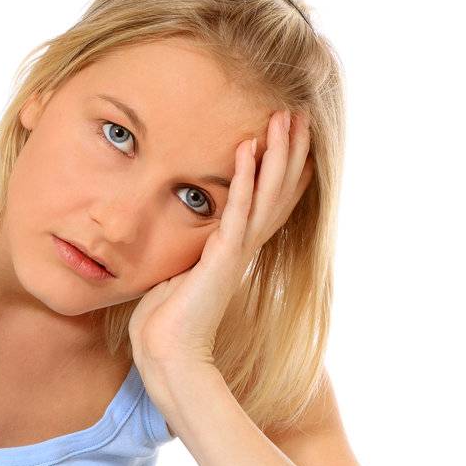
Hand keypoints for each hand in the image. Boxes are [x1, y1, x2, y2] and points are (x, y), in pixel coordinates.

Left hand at [127, 106, 313, 378]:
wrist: (167, 353)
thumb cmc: (167, 320)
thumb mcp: (179, 273)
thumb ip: (189, 251)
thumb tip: (181, 241)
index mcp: (236, 249)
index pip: (269, 200)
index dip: (284, 167)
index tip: (292, 133)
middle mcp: (244, 247)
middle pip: (278, 190)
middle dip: (289, 150)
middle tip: (299, 112)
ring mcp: (235, 252)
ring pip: (265, 194)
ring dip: (275, 154)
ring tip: (283, 118)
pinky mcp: (221, 258)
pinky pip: (236, 210)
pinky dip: (242, 179)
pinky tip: (246, 148)